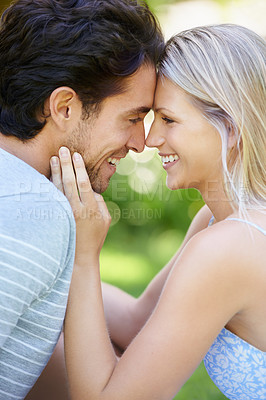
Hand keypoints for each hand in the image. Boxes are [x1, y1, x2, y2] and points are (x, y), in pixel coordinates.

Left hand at [50, 147, 110, 264]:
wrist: (81, 256)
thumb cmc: (97, 236)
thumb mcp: (106, 218)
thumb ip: (100, 201)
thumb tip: (90, 189)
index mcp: (91, 208)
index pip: (83, 183)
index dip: (79, 168)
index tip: (76, 155)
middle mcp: (76, 209)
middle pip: (69, 182)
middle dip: (66, 164)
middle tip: (63, 150)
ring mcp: (65, 214)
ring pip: (58, 188)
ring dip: (56, 172)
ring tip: (54, 158)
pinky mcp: (58, 217)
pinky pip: (53, 198)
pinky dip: (50, 185)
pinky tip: (49, 175)